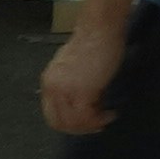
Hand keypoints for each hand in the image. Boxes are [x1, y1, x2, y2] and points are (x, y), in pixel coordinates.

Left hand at [40, 21, 127, 136]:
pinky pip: (87, 116)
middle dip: (79, 129)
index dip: (69, 123)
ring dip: (91, 125)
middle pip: (59, 123)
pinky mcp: (82, 91)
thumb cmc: (93, 42)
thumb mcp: (74, 67)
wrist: (100, 29)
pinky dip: (100, 119)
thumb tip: (84, 99)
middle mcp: (52, 89)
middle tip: (97, 124)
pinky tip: (110, 113)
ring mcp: (65, 91)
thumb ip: (72, 84)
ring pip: (73, 123)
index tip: (86, 121)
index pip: (52, 114)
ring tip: (106, 118)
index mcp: (49, 82)